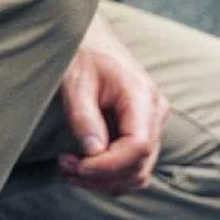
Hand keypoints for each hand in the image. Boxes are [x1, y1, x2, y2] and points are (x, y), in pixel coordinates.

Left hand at [57, 14, 170, 194]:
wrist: (91, 38)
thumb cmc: (82, 54)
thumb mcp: (75, 82)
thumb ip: (84, 117)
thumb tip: (92, 153)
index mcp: (142, 97)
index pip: (139, 146)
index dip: (108, 165)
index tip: (75, 165)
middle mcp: (155, 113)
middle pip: (140, 165)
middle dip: (102, 176)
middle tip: (65, 167)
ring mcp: (152, 125)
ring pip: (138, 173)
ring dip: (105, 181)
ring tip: (70, 168)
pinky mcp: (142, 132)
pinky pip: (133, 166)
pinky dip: (109, 176)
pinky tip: (83, 165)